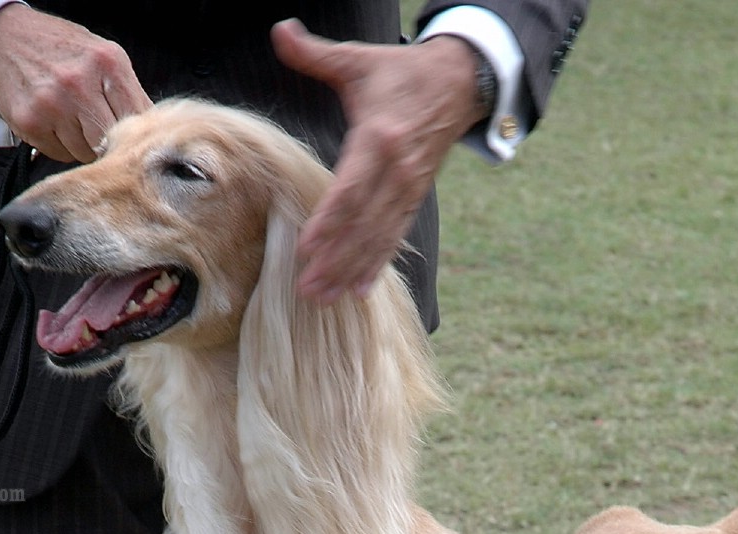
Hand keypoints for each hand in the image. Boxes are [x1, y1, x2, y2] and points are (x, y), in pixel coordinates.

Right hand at [0, 3, 151, 163]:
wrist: (5, 39)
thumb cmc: (60, 51)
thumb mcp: (103, 58)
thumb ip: (128, 93)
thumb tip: (151, 136)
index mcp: (108, 64)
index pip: (138, 121)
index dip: (134, 137)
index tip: (128, 140)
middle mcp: (80, 82)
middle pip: (111, 144)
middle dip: (107, 144)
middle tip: (95, 127)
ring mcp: (53, 103)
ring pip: (86, 155)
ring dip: (82, 146)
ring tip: (69, 118)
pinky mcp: (31, 122)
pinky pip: (60, 155)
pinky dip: (59, 145)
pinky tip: (51, 121)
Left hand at [271, 18, 481, 302]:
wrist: (458, 84)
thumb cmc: (401, 74)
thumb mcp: (359, 60)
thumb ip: (315, 53)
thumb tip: (279, 32)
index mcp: (380, 139)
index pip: (351, 188)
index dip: (329, 220)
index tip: (305, 247)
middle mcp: (396, 172)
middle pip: (362, 224)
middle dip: (334, 259)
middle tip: (308, 289)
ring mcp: (408, 190)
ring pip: (377, 239)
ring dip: (350, 271)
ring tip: (325, 297)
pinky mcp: (414, 200)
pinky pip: (393, 239)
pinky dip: (376, 265)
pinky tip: (358, 291)